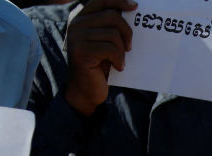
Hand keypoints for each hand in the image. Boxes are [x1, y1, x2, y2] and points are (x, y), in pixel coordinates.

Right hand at [64, 0, 137, 116]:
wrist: (86, 90)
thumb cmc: (100, 65)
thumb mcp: (105, 42)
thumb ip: (111, 26)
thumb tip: (132, 10)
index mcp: (81, 18)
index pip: (102, 0)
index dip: (119, 1)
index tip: (135, 7)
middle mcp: (76, 24)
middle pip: (112, 16)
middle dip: (126, 32)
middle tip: (129, 47)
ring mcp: (77, 37)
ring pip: (113, 34)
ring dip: (122, 50)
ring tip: (120, 60)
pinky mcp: (82, 51)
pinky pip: (110, 48)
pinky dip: (119, 59)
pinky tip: (118, 67)